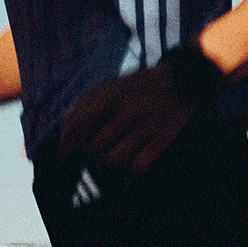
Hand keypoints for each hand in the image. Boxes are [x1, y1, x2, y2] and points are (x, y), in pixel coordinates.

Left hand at [57, 61, 196, 173]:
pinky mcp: (165, 139)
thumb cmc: (139, 87)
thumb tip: (63, 132)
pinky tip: (134, 154)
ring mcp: (149, 125)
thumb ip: (85, 106)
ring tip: (113, 151)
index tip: (65, 151)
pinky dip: (132, 165)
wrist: (184, 80)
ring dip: (110, 160)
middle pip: (94, 147)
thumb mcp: (111, 87)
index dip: (68, 142)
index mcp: (113, 94)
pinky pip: (138, 166)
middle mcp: (131, 109)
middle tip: (95, 148)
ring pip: (114, 159)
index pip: (80, 124)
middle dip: (90, 151)